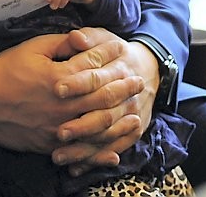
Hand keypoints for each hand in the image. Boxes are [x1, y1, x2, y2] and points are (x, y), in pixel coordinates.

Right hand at [0, 32, 141, 157]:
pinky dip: (100, 153)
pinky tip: (114, 153)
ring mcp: (58, 126)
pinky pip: (81, 151)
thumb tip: (82, 38)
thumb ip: (60, 44)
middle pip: (102, 97)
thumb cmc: (6, 68)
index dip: (109, 55)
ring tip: (135, 114)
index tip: (122, 48)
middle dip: (123, 88)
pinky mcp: (51, 143)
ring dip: (119, 121)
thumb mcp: (32, 48)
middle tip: (138, 81)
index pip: (93, 65)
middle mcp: (63, 103)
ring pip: (97, 126)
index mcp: (59, 77)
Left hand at [51, 29, 157, 172]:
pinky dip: (96, 160)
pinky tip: (75, 167)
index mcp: (118, 69)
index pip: (96, 77)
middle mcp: (127, 96)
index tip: (57, 89)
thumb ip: (89, 38)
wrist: (147, 69)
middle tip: (58, 133)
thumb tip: (75, 37)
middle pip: (104, 112)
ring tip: (59, 156)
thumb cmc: (114, 51)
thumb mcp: (103, 38)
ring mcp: (131, 116)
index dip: (77, 83)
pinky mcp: (132, 132)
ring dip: (84, 149)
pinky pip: (114, 149)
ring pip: (108, 136)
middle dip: (81, 125)